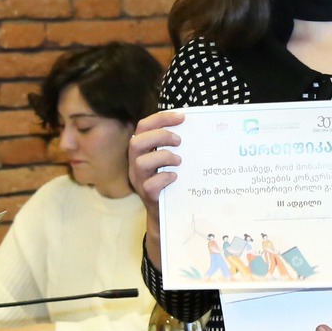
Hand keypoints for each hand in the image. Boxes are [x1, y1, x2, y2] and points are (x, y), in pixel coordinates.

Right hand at [127, 110, 184, 262]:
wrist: (167, 214)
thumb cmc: (171, 181)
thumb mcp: (170, 160)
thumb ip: (175, 145)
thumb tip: (196, 126)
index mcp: (142, 150)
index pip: (143, 126)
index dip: (161, 118)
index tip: (182, 117)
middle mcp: (136, 164)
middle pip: (136, 141)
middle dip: (160, 136)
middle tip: (179, 140)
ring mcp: (139, 180)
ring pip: (140, 162)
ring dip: (163, 157)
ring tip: (179, 161)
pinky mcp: (147, 196)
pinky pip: (150, 185)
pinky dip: (165, 177)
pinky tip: (176, 177)